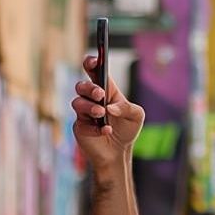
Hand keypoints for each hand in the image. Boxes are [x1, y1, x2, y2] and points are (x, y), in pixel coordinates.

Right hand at [71, 56, 144, 170]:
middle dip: (89, 88)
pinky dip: (95, 127)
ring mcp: (84, 113)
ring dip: (90, 107)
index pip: (95, 72)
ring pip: (77, 102)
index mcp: (106, 90)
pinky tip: (106, 131)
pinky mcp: (80, 127)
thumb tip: (111, 107)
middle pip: (82, 85)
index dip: (91, 63)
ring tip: (101, 113)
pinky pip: (82, 123)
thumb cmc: (127, 129)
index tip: (93, 61)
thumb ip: (127, 107)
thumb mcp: (136, 116)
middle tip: (99, 94)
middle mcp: (92, 99)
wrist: (119, 152)